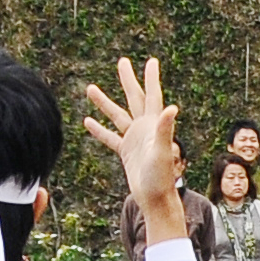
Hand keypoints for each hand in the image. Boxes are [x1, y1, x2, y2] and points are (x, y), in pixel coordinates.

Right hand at [83, 53, 188, 242]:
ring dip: (104, 102)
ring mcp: (135, 140)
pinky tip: (87, 120)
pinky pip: (110, 137)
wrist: (155, 200)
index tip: (151, 61)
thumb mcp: (162, 151)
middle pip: (134, 98)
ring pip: (117, 115)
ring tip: (90, 87)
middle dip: (128, 80)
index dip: (151, 78)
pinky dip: (99, 129)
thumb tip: (172, 108)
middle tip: (122, 61)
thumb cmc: (161, 178)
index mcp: (154, 125)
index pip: (153, 96)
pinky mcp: (126, 152)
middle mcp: (145, 129)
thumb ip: (165, 129)